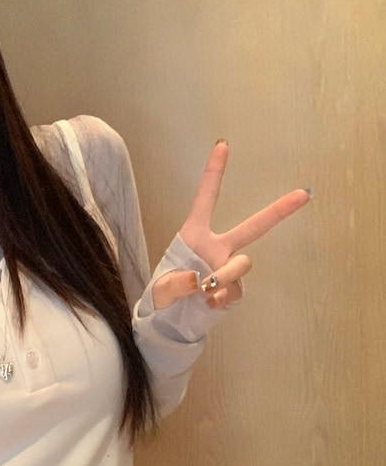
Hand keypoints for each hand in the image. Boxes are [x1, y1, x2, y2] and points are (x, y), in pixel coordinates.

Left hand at [152, 140, 309, 309]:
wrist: (169, 321)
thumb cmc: (162, 296)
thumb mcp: (160, 288)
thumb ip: (177, 283)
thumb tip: (200, 279)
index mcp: (194, 235)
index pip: (206, 198)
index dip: (214, 172)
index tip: (222, 144)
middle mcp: (216, 247)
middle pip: (253, 226)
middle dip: (279, 210)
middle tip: (303, 194)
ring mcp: (228, 267)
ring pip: (242, 264)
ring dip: (224, 277)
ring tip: (204, 291)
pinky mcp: (234, 288)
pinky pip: (237, 289)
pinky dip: (224, 297)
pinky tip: (208, 304)